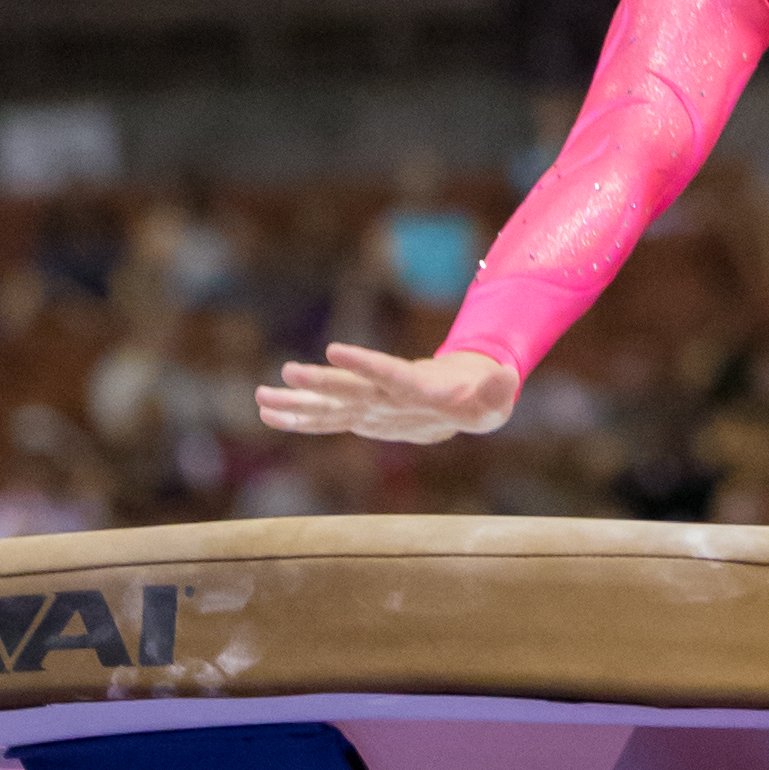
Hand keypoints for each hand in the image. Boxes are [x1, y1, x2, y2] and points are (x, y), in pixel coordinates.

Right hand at [256, 345, 518, 444]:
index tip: (335, 350)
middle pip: (350, 386)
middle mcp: (387, 391)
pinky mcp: (363, 416)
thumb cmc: (482, 397)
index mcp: (417, 385)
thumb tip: (508, 378)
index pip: (389, 372)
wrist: (465, 395)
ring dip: (298, 401)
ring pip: (330, 402)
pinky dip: (300, 418)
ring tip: (260, 397)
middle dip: (320, 382)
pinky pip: (327, 419)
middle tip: (287, 372)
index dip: (365, 363)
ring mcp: (372, 403)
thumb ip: (497, 388)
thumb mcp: (496, 398)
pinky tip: (269, 414)